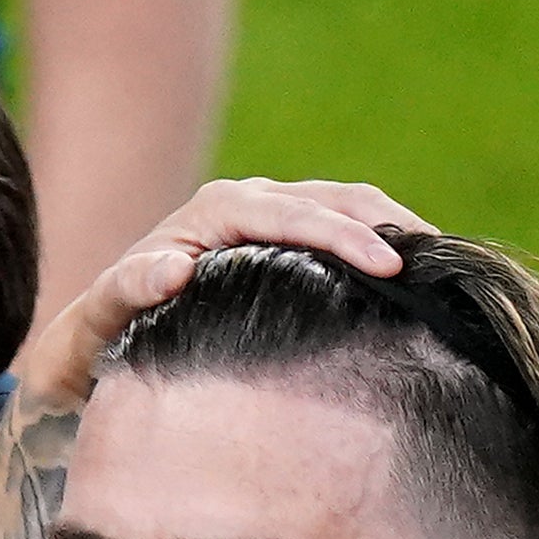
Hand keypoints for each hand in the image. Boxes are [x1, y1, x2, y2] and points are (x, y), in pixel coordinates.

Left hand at [17, 179, 427, 406]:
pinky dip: (383, 241)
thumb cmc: (98, 334)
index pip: (295, 214)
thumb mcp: (101, 316)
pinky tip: (418, 276)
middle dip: (390, 227)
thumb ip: (127, 289)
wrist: (92, 339)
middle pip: (336, 200)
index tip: (389, 266)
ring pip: (349, 205)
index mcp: (214, 211)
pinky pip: (344, 226)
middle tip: (441, 267)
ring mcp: (268, 216)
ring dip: (396, 229)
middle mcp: (246, 202)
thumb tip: (171, 268)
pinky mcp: (283, 238)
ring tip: (445, 267)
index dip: (345, 237)